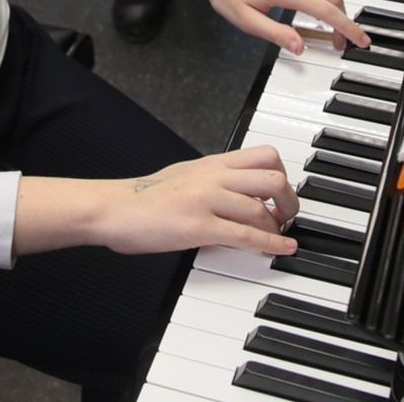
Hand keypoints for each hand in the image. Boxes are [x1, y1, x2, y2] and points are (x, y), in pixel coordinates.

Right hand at [94, 146, 300, 256]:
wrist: (114, 209)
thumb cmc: (144, 198)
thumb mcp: (184, 177)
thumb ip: (213, 181)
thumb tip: (237, 193)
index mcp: (212, 163)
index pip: (264, 155)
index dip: (283, 175)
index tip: (283, 193)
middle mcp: (214, 176)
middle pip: (272, 177)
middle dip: (289, 200)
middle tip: (288, 216)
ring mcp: (207, 200)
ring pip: (261, 208)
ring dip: (279, 226)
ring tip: (280, 236)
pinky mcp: (199, 226)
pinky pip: (246, 235)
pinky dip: (271, 244)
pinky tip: (283, 249)